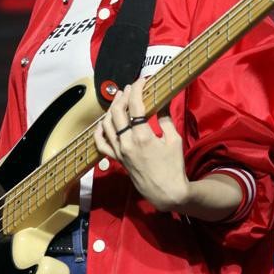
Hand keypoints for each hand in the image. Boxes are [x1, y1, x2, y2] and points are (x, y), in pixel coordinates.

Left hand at [94, 77, 189, 212]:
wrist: (166, 192)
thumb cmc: (173, 167)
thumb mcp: (174, 140)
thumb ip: (165, 119)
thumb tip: (163, 102)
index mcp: (143, 136)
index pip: (135, 104)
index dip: (137, 88)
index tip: (143, 81)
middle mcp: (127, 142)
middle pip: (117, 111)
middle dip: (123, 95)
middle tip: (130, 88)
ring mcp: (119, 151)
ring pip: (107, 124)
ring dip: (112, 108)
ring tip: (119, 99)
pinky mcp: (117, 159)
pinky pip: (101, 144)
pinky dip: (99, 131)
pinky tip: (103, 122)